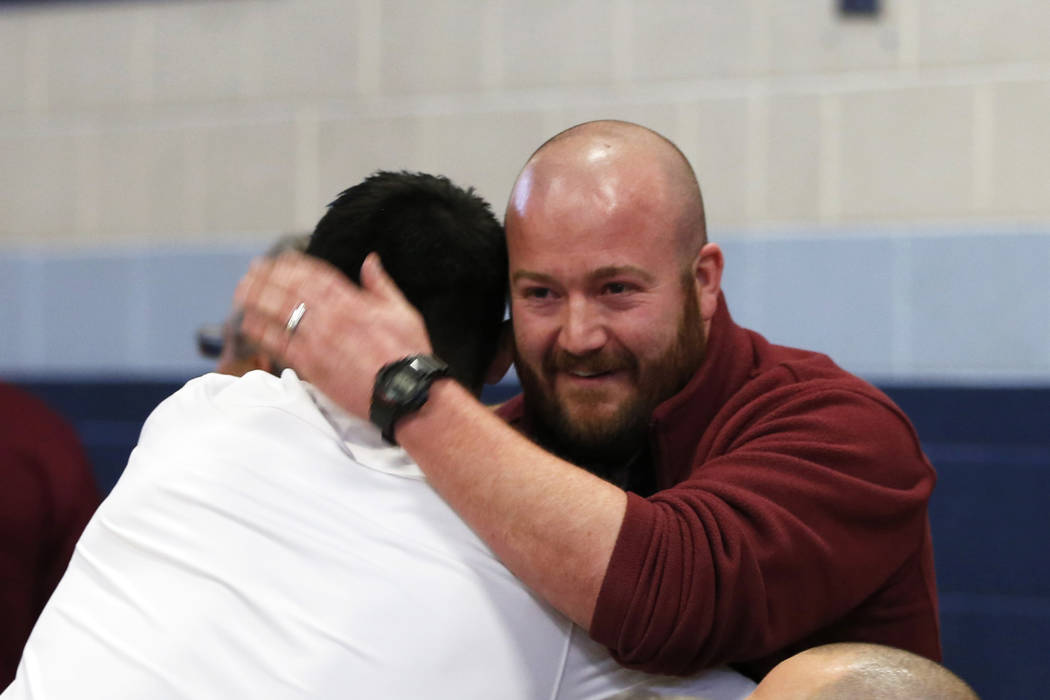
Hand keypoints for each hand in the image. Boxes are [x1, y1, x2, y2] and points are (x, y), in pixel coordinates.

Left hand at [234, 251, 432, 418]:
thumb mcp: (402, 311)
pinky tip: (248, 324)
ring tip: (241, 292)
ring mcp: (319, 340)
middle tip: (252, 270)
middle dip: (269, 277)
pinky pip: (279, 343)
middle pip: (291, 289)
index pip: (316, 274)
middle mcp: (332, 316)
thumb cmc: (408, 354)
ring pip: (280, 313)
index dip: (294, 264)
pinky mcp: (311, 365)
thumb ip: (381, 285)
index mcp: (354, 301)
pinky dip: (261, 331)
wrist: (406, 391)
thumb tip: (370, 261)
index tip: (279, 259)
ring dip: (257, 299)